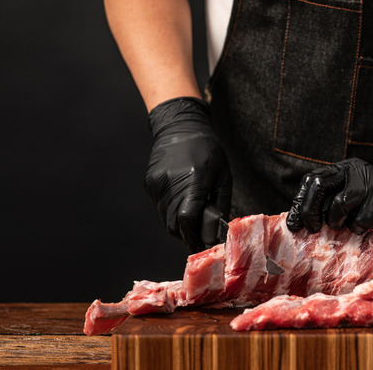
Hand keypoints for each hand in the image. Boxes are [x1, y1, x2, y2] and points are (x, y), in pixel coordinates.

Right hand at [144, 97, 231, 252]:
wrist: (180, 127)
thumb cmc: (208, 151)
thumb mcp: (223, 175)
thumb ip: (220, 204)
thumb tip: (217, 230)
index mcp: (194, 179)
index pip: (188, 218)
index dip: (194, 235)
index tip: (202, 244)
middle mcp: (171, 182)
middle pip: (174, 224)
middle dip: (187, 233)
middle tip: (199, 234)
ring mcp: (157, 183)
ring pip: (165, 218)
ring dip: (179, 223)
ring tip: (192, 213)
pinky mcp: (149, 183)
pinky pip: (160, 206)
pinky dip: (171, 209)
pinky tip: (181, 197)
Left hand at [286, 158, 372, 233]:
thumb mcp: (351, 200)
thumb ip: (329, 203)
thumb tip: (296, 222)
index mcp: (344, 169)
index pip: (312, 180)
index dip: (300, 203)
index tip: (295, 225)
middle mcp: (355, 169)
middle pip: (319, 185)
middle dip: (310, 211)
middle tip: (313, 229)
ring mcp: (371, 181)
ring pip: (339, 203)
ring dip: (338, 222)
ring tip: (346, 227)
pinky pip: (360, 220)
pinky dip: (359, 229)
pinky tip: (367, 227)